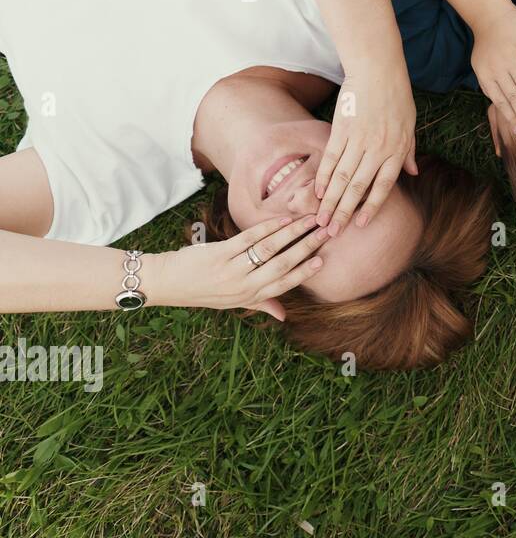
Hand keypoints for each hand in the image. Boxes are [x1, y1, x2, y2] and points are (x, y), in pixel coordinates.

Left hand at [156, 215, 330, 318]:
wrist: (168, 284)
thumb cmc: (203, 292)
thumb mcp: (233, 302)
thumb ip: (260, 304)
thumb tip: (283, 317)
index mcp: (250, 296)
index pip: (284, 284)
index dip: (305, 272)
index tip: (323, 259)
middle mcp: (244, 285)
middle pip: (283, 264)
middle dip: (307, 246)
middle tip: (325, 232)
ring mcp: (232, 269)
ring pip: (270, 248)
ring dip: (293, 233)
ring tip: (309, 221)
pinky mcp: (220, 253)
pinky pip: (249, 238)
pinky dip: (268, 227)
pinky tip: (282, 220)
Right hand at [315, 63, 417, 233]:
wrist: (378, 71)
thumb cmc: (397, 98)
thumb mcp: (410, 126)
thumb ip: (409, 152)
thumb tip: (414, 174)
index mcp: (396, 151)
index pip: (382, 187)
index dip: (371, 207)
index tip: (360, 225)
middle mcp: (378, 149)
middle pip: (358, 188)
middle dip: (344, 213)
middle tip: (332, 233)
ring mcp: (358, 140)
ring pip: (342, 177)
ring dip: (330, 201)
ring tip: (319, 219)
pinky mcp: (341, 130)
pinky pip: (330, 159)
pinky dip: (323, 177)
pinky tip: (318, 192)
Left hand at [472, 1, 515, 136]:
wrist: (491, 17)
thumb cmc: (489, 48)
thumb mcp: (484, 69)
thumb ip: (494, 88)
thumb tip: (505, 111)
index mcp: (487, 77)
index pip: (501, 101)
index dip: (512, 117)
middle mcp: (498, 69)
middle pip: (514, 96)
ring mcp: (511, 57)